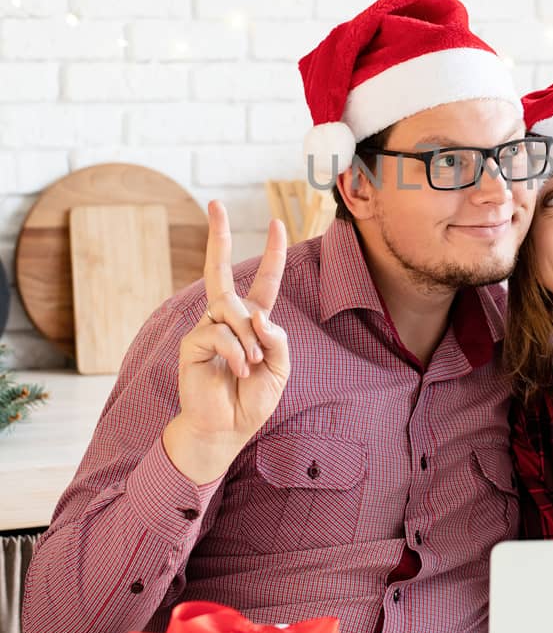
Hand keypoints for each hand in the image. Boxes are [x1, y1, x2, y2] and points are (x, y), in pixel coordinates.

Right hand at [175, 202, 289, 452]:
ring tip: (251, 365)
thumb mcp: (280, 367)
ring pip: (231, 309)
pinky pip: (219, 333)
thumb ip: (277, 337)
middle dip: (218, 235)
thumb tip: (256, 314)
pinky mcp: (192, 345)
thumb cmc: (253, 399)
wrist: (228, 429)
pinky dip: (236, 352)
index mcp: (252, 321)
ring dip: (248, 338)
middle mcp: (226, 319)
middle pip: (219, 270)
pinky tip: (238, 370)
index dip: (272, 254)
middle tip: (215, 203)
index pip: (264, 282)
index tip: (277, 224)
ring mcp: (206, 329)